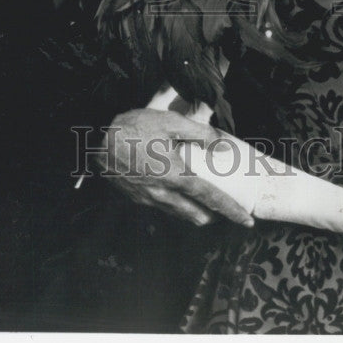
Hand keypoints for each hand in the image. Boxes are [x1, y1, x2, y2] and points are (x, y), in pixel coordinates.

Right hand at [101, 108, 254, 227]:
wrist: (95, 142)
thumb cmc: (133, 128)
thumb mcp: (169, 122)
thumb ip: (199, 133)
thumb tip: (222, 145)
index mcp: (175, 175)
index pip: (210, 198)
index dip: (230, 210)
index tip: (247, 221)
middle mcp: (163, 193)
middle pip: (196, 214)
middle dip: (214, 216)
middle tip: (225, 210)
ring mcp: (148, 199)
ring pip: (179, 214)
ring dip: (195, 213)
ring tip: (204, 205)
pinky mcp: (136, 198)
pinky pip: (162, 208)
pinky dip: (175, 206)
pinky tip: (175, 194)